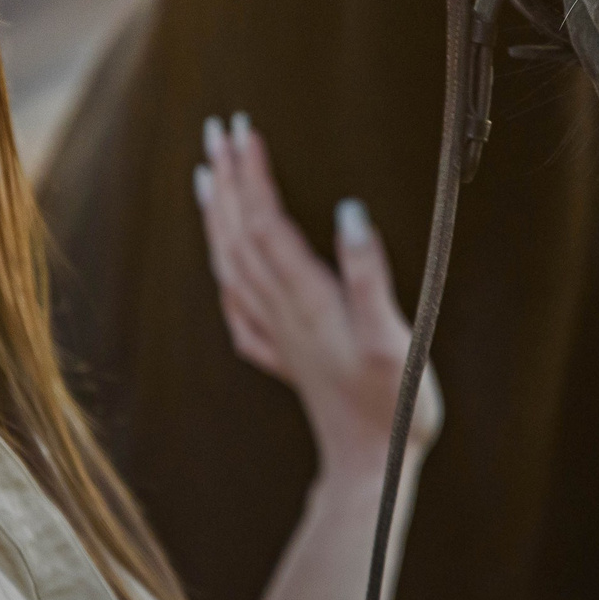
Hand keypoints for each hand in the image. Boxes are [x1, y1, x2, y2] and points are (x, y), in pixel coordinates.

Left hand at [194, 112, 442, 481]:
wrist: (369, 470)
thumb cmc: (392, 406)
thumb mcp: (392, 338)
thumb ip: (368, 275)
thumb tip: (348, 211)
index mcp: (306, 300)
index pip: (266, 222)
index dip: (252, 174)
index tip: (242, 129)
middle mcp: (280, 312)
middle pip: (239, 234)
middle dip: (227, 179)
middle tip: (216, 131)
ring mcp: (276, 335)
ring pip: (231, 263)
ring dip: (217, 215)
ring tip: (206, 174)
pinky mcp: (281, 355)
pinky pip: (236, 301)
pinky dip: (223, 268)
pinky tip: (222, 260)